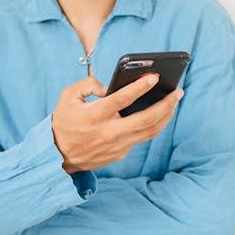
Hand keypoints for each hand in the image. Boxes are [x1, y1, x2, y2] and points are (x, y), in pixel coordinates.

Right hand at [51, 73, 183, 172]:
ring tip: (174, 102)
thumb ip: (88, 84)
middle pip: (146, 119)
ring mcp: (116, 146)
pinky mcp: (120, 154)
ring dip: (166, 116)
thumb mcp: (67, 97)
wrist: (56, 157)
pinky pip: (140, 138)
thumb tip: (109, 86)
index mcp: (95, 116)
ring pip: (150, 131)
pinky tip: (159, 114)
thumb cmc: (63, 123)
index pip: (122, 99)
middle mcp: (109, 132)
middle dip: (166, 104)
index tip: (155, 77)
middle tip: (178, 92)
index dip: (140, 87)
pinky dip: (152, 125)